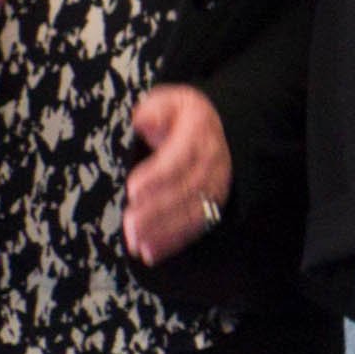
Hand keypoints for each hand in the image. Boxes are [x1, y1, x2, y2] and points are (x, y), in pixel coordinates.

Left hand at [120, 81, 227, 266]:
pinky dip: (174, 241)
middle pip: (186, 190)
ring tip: (137, 244)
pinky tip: (152, 253)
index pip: (180, 157)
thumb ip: (156, 109)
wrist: (224, 128)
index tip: (133, 188)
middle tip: (130, 225)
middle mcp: (212, 162)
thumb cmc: (186, 117)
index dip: (158, 175)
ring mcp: (215, 185)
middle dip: (157, 210)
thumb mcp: (172, 100)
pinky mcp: (212, 204)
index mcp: (199, 133)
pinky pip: (196, 225)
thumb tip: (144, 120)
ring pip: (193, 211)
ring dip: (164, 231)